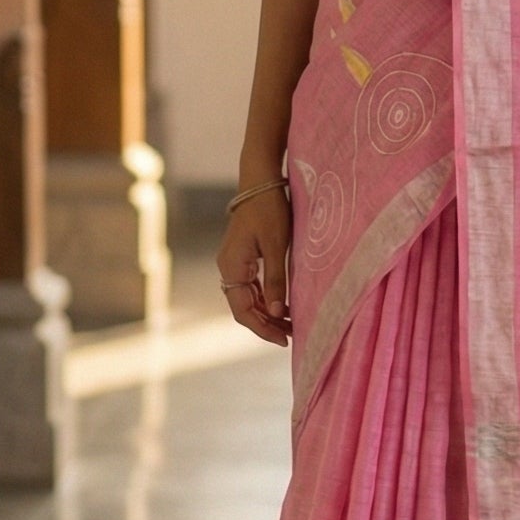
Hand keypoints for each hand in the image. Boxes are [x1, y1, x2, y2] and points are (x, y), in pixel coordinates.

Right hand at [218, 187, 291, 345]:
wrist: (260, 180)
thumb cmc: (269, 209)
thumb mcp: (276, 245)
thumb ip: (275, 280)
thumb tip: (276, 312)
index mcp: (232, 266)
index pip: (243, 310)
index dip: (262, 328)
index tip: (284, 339)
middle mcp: (228, 267)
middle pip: (243, 308)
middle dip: (266, 324)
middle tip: (291, 336)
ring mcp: (233, 262)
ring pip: (247, 299)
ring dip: (266, 313)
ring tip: (290, 324)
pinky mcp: (242, 257)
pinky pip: (250, 286)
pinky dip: (265, 299)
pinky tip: (282, 305)